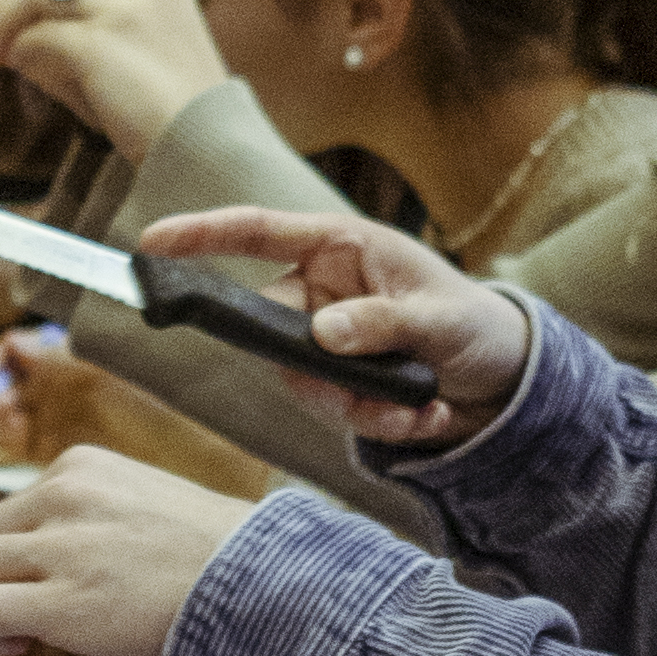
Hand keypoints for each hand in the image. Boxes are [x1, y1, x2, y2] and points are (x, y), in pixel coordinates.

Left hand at [0, 0, 219, 159]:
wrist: (209, 158)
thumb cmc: (173, 129)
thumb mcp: (136, 72)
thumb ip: (89, 47)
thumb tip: (22, 44)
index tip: (1, 12)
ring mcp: (124, 11)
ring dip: (0, 23)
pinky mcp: (100, 41)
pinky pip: (37, 37)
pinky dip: (17, 52)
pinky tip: (7, 67)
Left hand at [0, 444, 254, 655]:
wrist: (259, 582)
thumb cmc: (218, 557)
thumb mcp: (147, 505)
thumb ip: (95, 519)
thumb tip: (60, 562)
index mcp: (80, 466)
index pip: (2, 511)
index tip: (17, 590)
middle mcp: (60, 494)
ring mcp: (58, 544)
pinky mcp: (61, 597)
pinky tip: (16, 646)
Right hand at [133, 201, 532, 457]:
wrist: (505, 379)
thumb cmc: (475, 324)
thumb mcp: (439, 319)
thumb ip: (381, 322)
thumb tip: (321, 333)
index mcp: (341, 247)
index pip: (260, 232)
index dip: (203, 234)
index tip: (151, 243)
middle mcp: (323, 289)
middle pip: (273, 327)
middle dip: (318, 373)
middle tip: (371, 400)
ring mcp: (326, 336)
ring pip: (297, 378)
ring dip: (354, 406)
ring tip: (417, 410)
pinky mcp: (336, 380)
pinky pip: (325, 408)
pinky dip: (374, 423)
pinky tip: (423, 417)